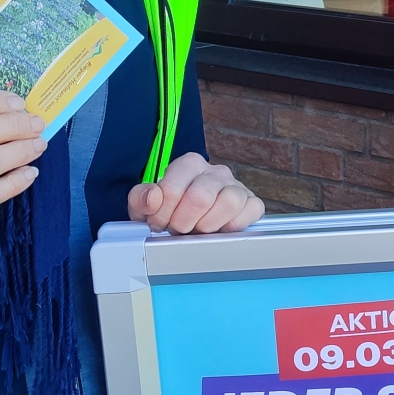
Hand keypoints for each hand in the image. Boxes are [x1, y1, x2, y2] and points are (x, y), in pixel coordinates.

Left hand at [128, 153, 264, 234]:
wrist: (192, 218)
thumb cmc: (171, 210)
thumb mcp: (147, 205)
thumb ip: (140, 198)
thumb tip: (153, 198)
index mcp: (190, 164)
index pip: (172, 189)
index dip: (161, 214)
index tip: (159, 223)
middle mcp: (216, 172)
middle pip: (200, 197)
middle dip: (184, 222)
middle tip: (178, 229)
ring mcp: (237, 186)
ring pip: (229, 202)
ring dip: (209, 225)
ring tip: (199, 230)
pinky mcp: (252, 203)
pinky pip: (250, 212)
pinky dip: (233, 226)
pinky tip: (219, 230)